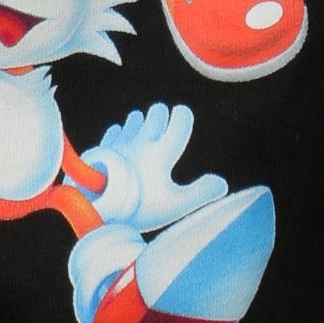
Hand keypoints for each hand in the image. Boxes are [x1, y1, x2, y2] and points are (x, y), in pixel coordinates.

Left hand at [84, 102, 228, 232]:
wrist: (101, 206)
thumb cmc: (141, 208)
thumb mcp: (174, 205)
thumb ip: (200, 193)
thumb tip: (222, 184)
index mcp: (162, 153)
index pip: (178, 122)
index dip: (183, 115)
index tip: (182, 115)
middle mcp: (143, 142)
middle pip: (156, 114)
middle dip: (162, 115)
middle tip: (164, 124)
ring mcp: (123, 143)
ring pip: (134, 119)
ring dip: (142, 121)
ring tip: (145, 132)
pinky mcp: (106, 147)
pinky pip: (115, 131)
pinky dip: (122, 132)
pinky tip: (124, 140)